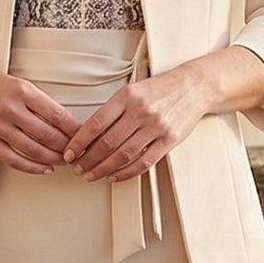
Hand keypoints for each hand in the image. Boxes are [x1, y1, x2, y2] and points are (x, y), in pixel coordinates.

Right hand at [0, 64, 84, 173]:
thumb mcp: (21, 86)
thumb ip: (41, 104)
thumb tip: (68, 125)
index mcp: (23, 91)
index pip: (56, 114)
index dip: (73, 129)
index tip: (85, 136)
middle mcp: (10, 108)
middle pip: (47, 134)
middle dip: (66, 147)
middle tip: (78, 152)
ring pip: (32, 149)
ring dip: (52, 159)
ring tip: (64, 161)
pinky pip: (13, 159)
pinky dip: (32, 167)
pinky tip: (45, 169)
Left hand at [63, 66, 209, 181]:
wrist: (194, 87)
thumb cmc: (161, 89)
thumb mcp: (133, 90)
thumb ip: (114, 110)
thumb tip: (88, 134)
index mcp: (127, 97)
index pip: (96, 123)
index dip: (79, 142)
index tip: (70, 153)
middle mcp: (140, 111)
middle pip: (107, 143)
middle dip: (88, 160)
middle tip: (78, 169)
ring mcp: (156, 126)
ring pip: (123, 155)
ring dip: (104, 169)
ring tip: (92, 175)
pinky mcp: (169, 140)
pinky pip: (144, 162)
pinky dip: (126, 172)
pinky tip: (114, 176)